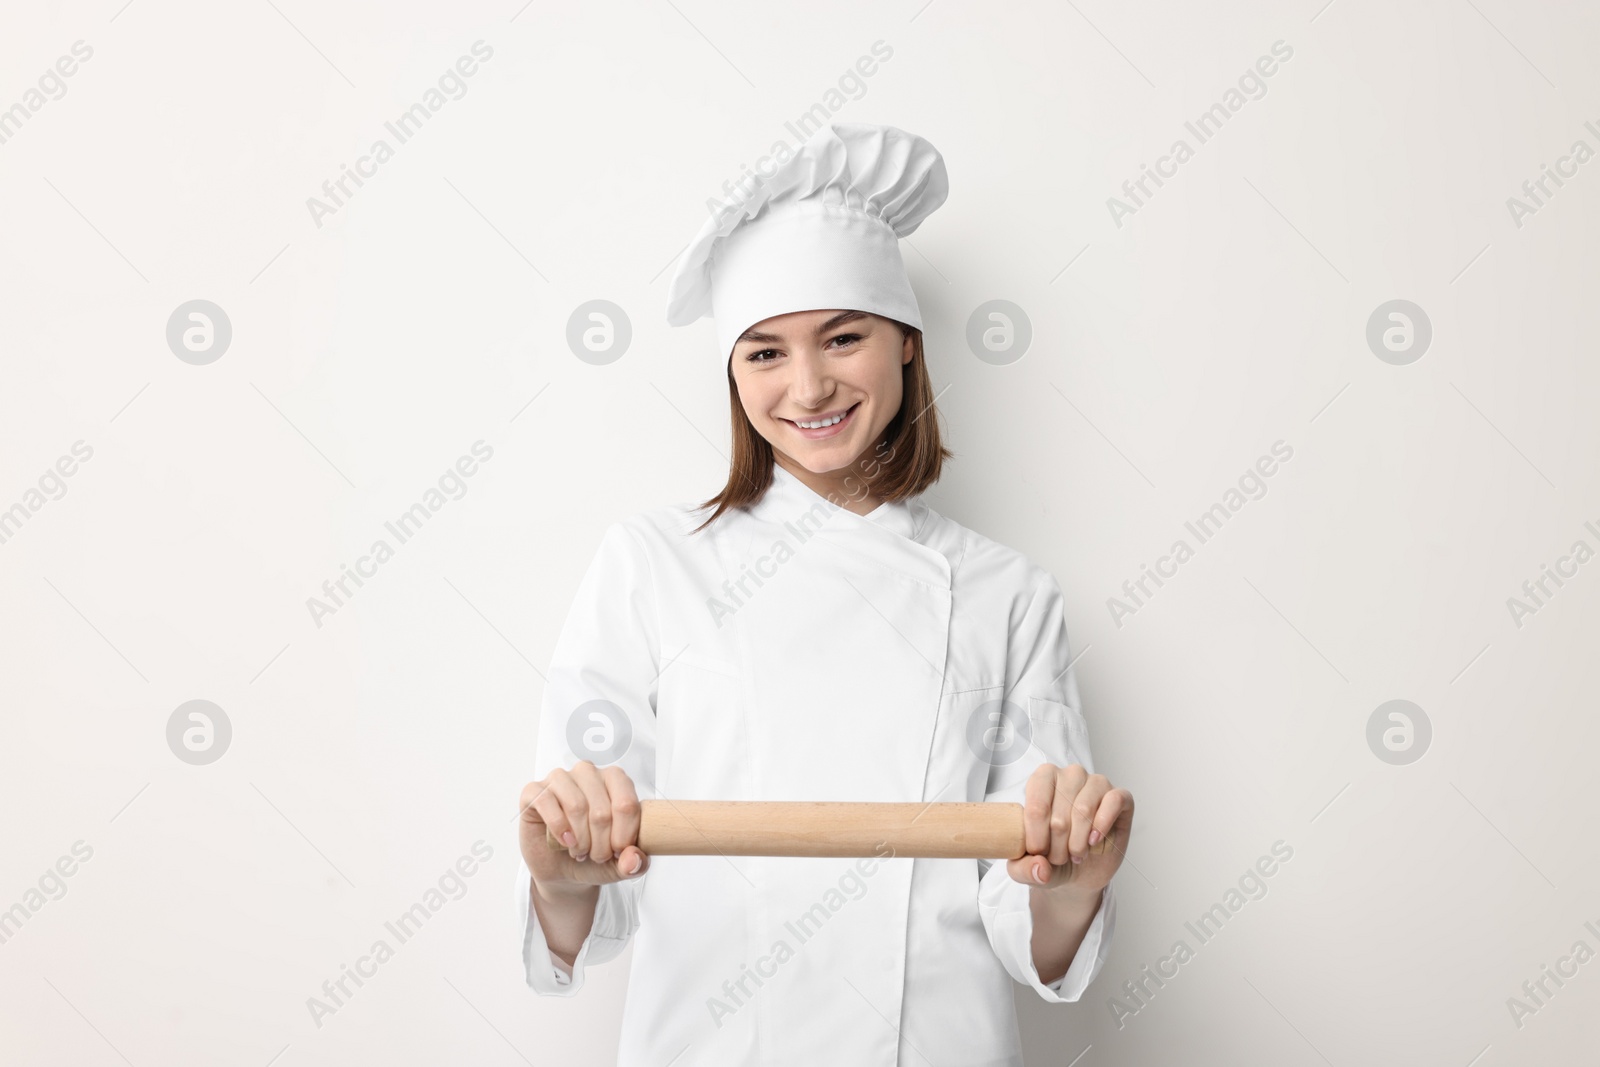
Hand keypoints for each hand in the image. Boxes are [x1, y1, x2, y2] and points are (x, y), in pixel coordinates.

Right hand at [518, 761, 649, 894]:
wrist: (562, 868)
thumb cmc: (593, 856)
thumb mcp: (621, 865)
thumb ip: (635, 863)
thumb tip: (634, 859)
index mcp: (615, 780)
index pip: (627, 803)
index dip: (624, 835)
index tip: (618, 852)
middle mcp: (588, 772)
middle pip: (602, 810)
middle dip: (601, 844)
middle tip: (596, 856)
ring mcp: (560, 778)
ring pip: (576, 806)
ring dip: (580, 839)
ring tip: (580, 850)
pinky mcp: (534, 791)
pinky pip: (547, 802)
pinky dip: (558, 828)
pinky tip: (564, 841)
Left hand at [1005, 763, 1132, 893]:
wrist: (1079, 870)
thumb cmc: (1050, 857)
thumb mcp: (1026, 868)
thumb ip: (1024, 870)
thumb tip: (1041, 869)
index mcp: (1041, 779)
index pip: (1036, 808)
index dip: (1037, 839)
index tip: (1039, 854)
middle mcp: (1069, 775)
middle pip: (1059, 816)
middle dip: (1057, 847)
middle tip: (1059, 858)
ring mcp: (1096, 783)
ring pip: (1084, 811)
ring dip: (1078, 843)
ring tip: (1076, 854)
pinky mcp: (1120, 796)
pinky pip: (1114, 802)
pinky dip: (1102, 826)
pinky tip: (1094, 841)